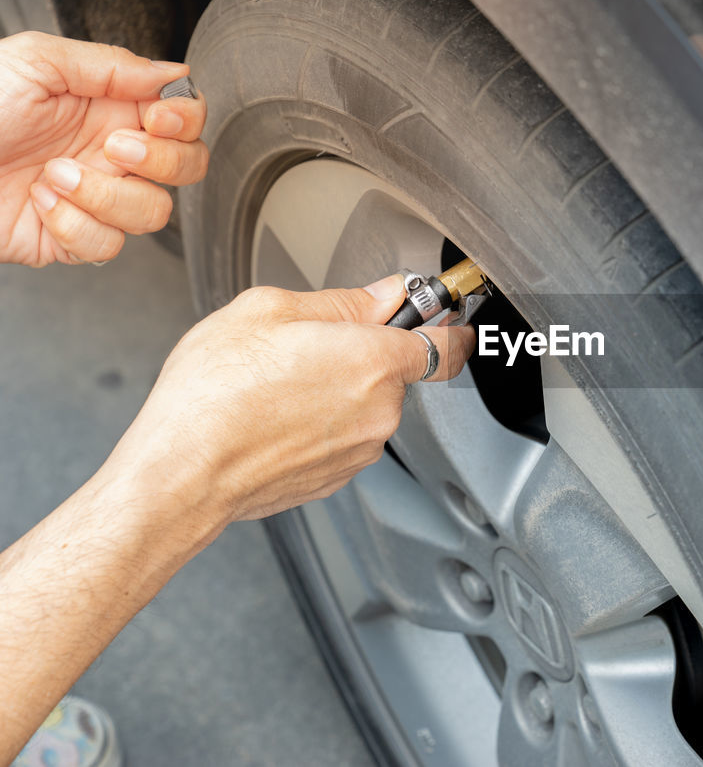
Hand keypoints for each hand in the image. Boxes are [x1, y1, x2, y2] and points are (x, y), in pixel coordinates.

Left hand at [0, 31, 207, 266]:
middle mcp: (109, 154)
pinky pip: (106, 245)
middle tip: (113, 147)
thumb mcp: (36, 61)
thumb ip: (110, 64)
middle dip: (163, 161)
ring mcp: (95, 198)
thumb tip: (172, 73)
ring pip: (153, 213)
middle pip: (187, 167)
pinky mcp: (71, 238)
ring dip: (106, 195)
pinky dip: (74, 225)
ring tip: (55, 175)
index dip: (185, 120)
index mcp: (108, 108)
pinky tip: (40, 203)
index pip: (183, 117)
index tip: (157, 117)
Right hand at [105, 275, 476, 525]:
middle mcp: (379, 410)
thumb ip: (341, 300)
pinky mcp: (335, 478)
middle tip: (307, 347)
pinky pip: (341, 438)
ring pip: (364, 407)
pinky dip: (318, 425)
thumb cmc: (215, 393)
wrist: (182, 470)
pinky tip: (273, 416)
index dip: (451, 328)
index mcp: (375, 361)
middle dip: (362, 355)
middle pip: (394, 372)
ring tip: (276, 386)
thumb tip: (383, 294)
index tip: (450, 321)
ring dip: (336, 392)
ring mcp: (360, 449)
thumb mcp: (269, 311)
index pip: (448, 345)